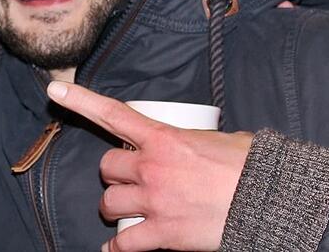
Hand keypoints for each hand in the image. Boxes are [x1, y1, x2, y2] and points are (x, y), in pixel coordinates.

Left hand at [47, 81, 252, 251]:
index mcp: (164, 138)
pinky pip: (124, 243)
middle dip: (115, 173)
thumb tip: (197, 146)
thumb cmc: (253, 168)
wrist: (273, 203)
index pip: (113, 114)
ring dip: (115, 206)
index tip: (55, 92)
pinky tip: (115, 248)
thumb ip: (194, 141)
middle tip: (131, 179)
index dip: (80, 101)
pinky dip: (117, 248)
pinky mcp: (163, 233)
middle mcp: (152, 167)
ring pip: (108, 203)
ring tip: (129, 209)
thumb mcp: (221, 140)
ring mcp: (154, 201)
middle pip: (107, 166)